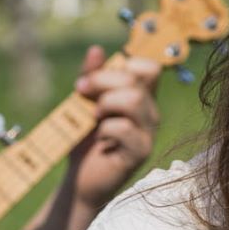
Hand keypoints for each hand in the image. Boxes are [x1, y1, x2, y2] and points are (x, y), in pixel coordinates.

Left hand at [66, 46, 161, 208]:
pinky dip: (104, 129)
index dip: (124, 65)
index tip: (94, 79)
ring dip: (106, 103)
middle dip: (103, 81)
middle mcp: (149, 113)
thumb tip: (96, 50)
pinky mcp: (140, 153)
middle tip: (81, 93)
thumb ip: (91, 77)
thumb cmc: (84, 140)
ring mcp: (148, 133)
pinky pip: (124, 129)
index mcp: (140, 97)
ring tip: (93, 116)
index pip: (149, 68)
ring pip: (135, 100)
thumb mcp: (82, 102)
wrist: (78, 179)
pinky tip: (99, 138)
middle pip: (137, 79)